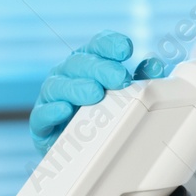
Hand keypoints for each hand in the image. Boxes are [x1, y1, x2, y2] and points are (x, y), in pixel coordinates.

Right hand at [29, 31, 165, 154]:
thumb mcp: (127, 94)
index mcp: (88, 62)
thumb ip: (141, 79)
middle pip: (79, 63)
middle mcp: (67, 74)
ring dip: (77, 88)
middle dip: (100, 68)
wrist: (79, 150)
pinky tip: (64, 110)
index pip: (97, 45)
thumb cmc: (104, 114)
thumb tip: (153, 64)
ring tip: (95, 93)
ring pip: (58, 85)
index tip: (126, 50)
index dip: (110, 44)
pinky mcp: (41, 124)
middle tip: (119, 78)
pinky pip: (41, 115)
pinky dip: (51, 111)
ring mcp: (51, 97)